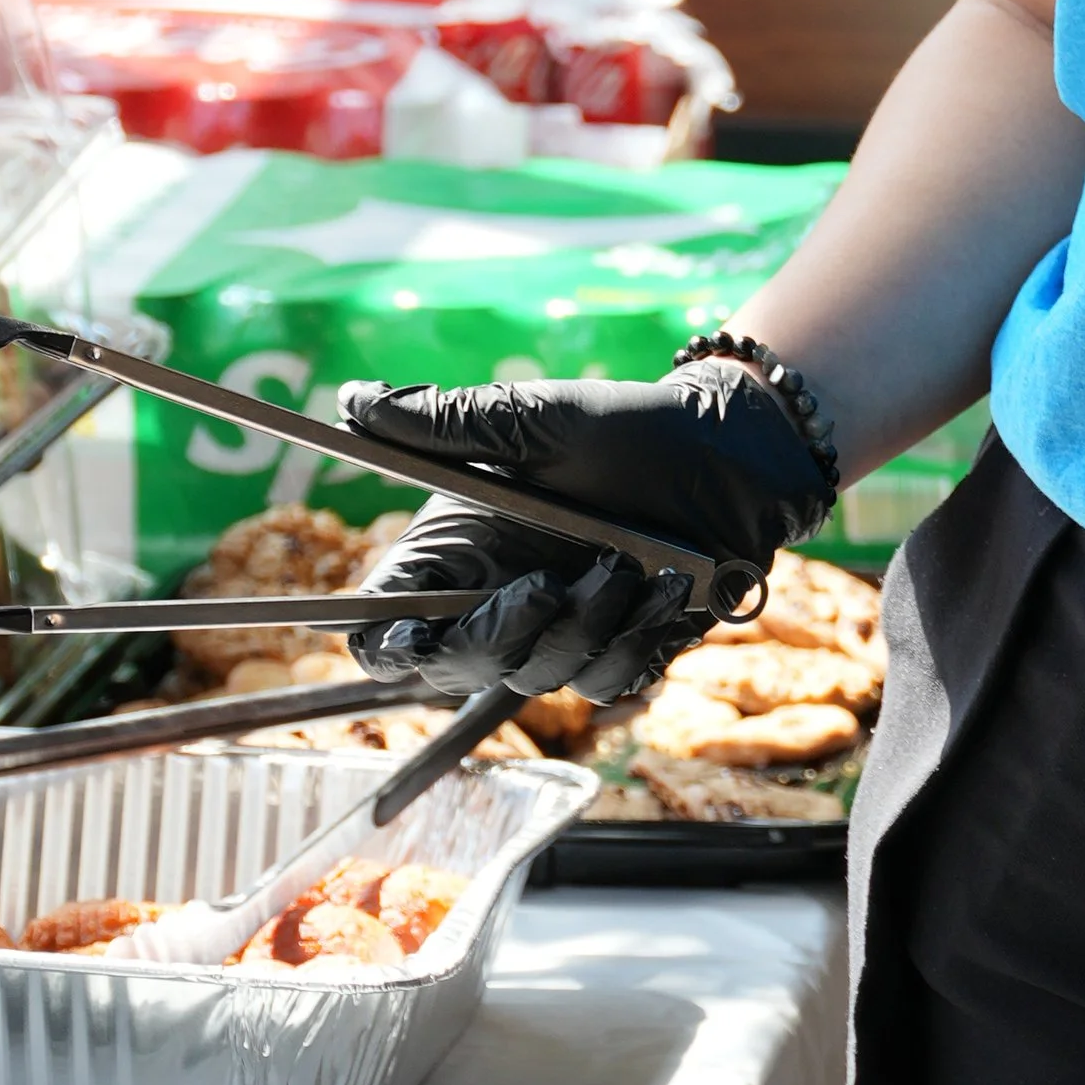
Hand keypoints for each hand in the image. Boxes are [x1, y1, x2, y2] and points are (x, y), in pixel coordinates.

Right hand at [336, 362, 833, 705]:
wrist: (733, 453)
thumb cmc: (627, 427)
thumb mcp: (534, 419)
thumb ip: (445, 424)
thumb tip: (351, 400)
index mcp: (459, 548)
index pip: (387, 624)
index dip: (385, 645)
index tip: (414, 638)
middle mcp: (498, 599)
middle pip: (454, 668)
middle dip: (501, 636)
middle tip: (548, 586)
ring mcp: (560, 631)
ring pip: (537, 677)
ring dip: (586, 628)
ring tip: (630, 564)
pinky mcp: (619, 650)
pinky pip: (604, 684)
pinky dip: (635, 644)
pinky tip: (668, 591)